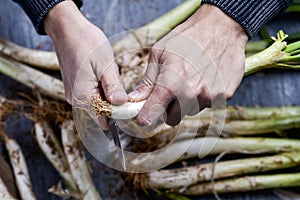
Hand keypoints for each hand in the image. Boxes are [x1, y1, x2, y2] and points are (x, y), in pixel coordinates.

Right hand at [44, 1, 126, 128]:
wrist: (67, 28)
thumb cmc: (86, 43)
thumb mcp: (105, 65)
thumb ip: (113, 88)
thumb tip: (121, 106)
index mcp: (82, 96)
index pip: (103, 118)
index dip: (118, 113)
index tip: (127, 102)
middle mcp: (75, 98)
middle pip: (103, 108)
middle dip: (114, 95)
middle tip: (113, 75)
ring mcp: (74, 93)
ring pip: (100, 98)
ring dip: (108, 87)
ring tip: (106, 69)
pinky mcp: (76, 86)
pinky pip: (94, 91)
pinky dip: (102, 83)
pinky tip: (101, 69)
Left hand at [129, 4, 247, 126]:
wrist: (221, 26)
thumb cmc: (187, 37)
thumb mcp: (160, 53)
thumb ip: (148, 80)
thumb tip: (136, 98)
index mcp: (171, 82)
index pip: (153, 112)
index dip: (145, 118)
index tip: (143, 120)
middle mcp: (191, 93)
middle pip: (173, 119)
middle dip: (169, 109)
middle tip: (171, 92)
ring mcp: (210, 96)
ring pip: (191, 111)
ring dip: (188, 101)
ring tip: (192, 78)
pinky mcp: (225, 95)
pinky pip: (208, 104)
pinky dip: (204, 95)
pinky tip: (206, 77)